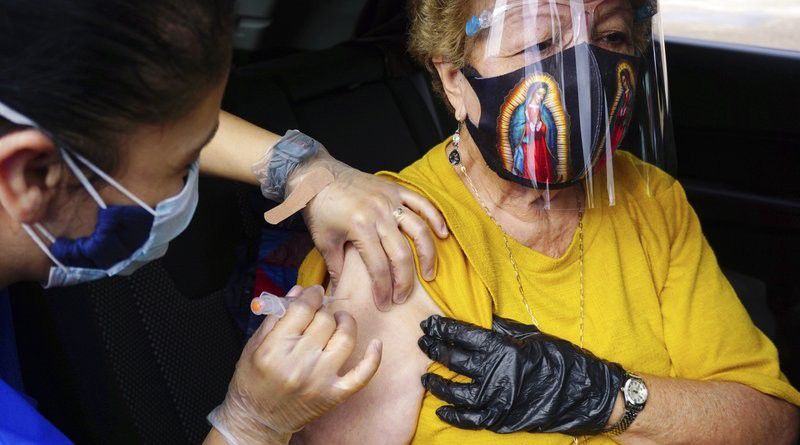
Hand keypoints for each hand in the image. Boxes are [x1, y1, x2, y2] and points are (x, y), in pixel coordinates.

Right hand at [208, 286, 381, 444]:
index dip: (311, 295)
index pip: (303, 309)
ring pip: (345, 338)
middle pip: (324, 321)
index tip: (314, 293)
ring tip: (340, 321)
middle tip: (319, 313)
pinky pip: (362, 374)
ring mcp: (319, 381)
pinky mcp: (334, 395)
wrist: (257, 420)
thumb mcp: (255, 345)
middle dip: (323, 311)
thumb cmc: (252, 381)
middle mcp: (298, 365)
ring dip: (346, 323)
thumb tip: (299, 291)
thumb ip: (276, 316)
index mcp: (274, 349)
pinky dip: (373, 357)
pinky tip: (376, 344)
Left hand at [295, 157, 448, 310]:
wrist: (317, 175)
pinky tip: (443, 234)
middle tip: (402, 297)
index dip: (382, 289)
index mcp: (360, 226)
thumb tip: (341, 291)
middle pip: (401, 253)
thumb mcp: (323, 241)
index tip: (384, 303)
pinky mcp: (395, 189)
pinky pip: (421, 202)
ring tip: (429, 274)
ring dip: (427, 255)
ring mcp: (390, 199)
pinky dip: (435, 217)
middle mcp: (379, 213)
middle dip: (404, 281)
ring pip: (418, 229)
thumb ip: (337, 267)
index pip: (377, 266)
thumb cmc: (319, 208)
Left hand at [417, 315, 624, 435]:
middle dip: (434, 349)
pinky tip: (441, 408)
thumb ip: (503, 330)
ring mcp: (496, 399)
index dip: (442, 329)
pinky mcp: (500, 419)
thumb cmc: (561, 360)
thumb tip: (482, 320)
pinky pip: (469, 419)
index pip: (462, 335)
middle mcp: (495, 373)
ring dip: (436, 384)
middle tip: (422, 343)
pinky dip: (453, 414)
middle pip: (453, 360)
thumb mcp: (532, 336)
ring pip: (454, 392)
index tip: (429, 324)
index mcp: (502, 348)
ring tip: (425, 377)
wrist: (585, 394)